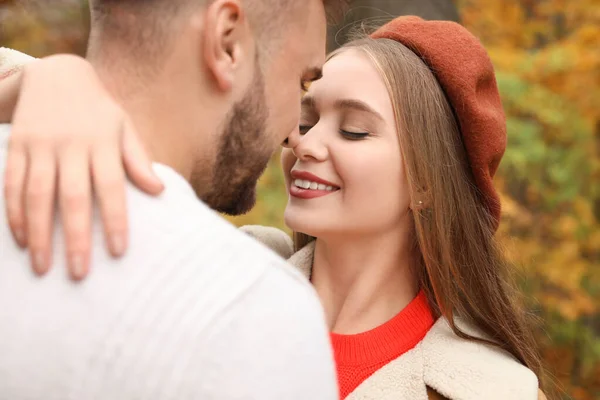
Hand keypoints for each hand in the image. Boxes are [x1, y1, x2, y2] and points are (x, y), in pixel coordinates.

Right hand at [4, 54, 163, 279]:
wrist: (56, 74)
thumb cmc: (99, 110)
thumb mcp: (124, 127)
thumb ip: (137, 159)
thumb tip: (159, 191)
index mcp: (102, 143)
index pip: (112, 187)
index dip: (116, 219)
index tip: (119, 252)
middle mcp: (70, 145)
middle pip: (73, 197)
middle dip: (75, 237)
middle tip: (78, 274)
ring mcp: (40, 146)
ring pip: (37, 194)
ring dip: (38, 233)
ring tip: (42, 268)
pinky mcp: (17, 147)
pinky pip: (12, 183)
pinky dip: (14, 212)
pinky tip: (18, 239)